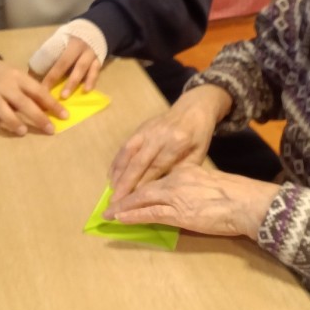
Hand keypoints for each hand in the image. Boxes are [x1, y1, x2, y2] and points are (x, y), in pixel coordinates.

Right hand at [0, 55, 68, 138]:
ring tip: (23, 132)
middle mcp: (5, 85)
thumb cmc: (1, 74)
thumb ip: (31, 91)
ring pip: (1, 107)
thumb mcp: (18, 77)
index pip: (38, 91)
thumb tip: (51, 108)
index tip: (65, 116)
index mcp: (19, 78)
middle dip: (37, 116)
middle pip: (22, 101)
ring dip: (12, 120)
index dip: (52, 104)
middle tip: (50, 129)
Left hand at [40, 37, 100, 97]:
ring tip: (65, 96)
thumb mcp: (60, 42)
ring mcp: (90, 54)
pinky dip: (91, 81)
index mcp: (67, 42)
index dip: (48, 74)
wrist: (94, 32)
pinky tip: (86, 90)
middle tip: (48, 94)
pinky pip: (95, 72)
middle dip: (55, 78)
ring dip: (73, 83)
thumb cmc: (71, 41)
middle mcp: (78, 47)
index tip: (40, 88)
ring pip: (82, 68)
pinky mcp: (99, 61)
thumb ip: (50, 55)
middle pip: (65, 63)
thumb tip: (33, 75)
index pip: (54, 59)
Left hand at [105, 163, 278, 239]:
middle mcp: (177, 179)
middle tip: (112, 202)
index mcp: (186, 170)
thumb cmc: (236, 195)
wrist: (245, 202)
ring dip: (124, 207)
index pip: (158, 177)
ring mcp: (176, 196)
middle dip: (126, 195)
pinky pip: (150, 214)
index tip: (131, 190)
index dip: (142, 186)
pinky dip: (133, 215)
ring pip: (143, 199)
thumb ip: (195, 185)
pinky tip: (121, 218)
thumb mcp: (211, 182)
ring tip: (110, 213)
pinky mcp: (178, 213)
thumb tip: (186, 195)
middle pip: (146, 187)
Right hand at [109, 85, 232, 200]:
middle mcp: (159, 135)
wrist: (194, 107)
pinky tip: (111, 174)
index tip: (133, 202)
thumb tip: (161, 191)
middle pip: (139, 162)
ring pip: (128, 153)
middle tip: (115, 201)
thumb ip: (181, 171)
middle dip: (126, 183)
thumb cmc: (198, 135)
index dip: (143, 185)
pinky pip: (125, 145)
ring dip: (118, 172)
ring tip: (111, 190)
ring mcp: (147, 129)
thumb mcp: (198, 155)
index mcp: (177, 142)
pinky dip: (117, 161)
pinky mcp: (140, 127)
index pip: (157, 167)